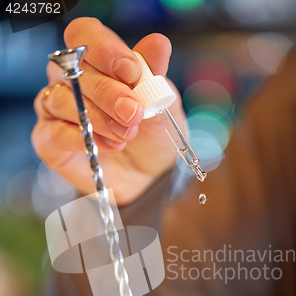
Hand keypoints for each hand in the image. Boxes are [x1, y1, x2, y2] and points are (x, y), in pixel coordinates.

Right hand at [31, 17, 184, 204]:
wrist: (149, 175)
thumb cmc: (151, 135)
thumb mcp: (161, 104)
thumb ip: (154, 74)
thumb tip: (158, 43)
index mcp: (97, 61)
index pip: (85, 35)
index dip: (104, 50)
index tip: (131, 72)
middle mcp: (71, 81)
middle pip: (74, 70)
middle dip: (108, 92)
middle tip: (132, 112)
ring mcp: (56, 110)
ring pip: (62, 101)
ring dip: (97, 118)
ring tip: (125, 135)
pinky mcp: (49, 141)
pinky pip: (53, 133)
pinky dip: (78, 138)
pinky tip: (104, 145)